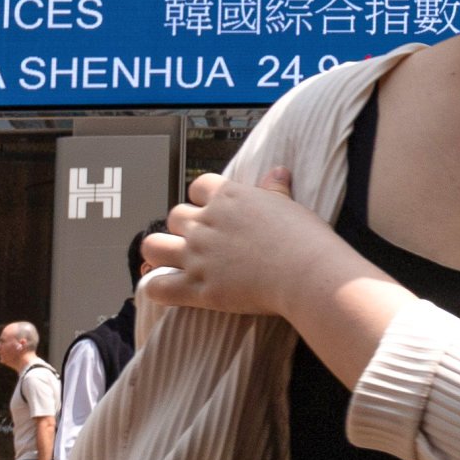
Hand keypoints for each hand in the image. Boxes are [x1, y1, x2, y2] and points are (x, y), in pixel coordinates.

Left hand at [140, 166, 366, 324]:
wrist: (306, 273)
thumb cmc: (304, 239)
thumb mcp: (289, 205)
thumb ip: (275, 189)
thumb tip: (277, 171)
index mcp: (228, 198)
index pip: (198, 187)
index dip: (203, 198)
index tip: (214, 210)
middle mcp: (206, 224)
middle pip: (174, 216)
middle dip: (184, 226)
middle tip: (201, 240)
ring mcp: (197, 256)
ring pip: (153, 246)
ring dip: (160, 251)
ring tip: (173, 260)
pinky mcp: (197, 288)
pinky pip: (157, 286)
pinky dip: (157, 287)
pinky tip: (168, 287)